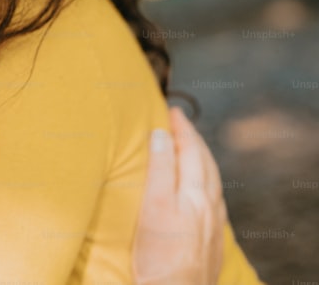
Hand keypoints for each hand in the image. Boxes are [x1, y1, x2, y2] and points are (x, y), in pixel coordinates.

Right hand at [133, 107, 224, 284]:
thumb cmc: (160, 255)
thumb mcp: (154, 206)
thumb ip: (159, 169)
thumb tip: (161, 135)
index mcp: (195, 193)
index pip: (191, 151)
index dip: (182, 129)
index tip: (172, 111)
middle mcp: (209, 205)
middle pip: (206, 163)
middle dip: (194, 140)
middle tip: (180, 123)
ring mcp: (213, 223)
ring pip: (212, 182)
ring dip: (201, 160)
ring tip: (190, 149)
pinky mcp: (211, 239)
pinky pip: (213, 199)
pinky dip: (204, 182)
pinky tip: (198, 189)